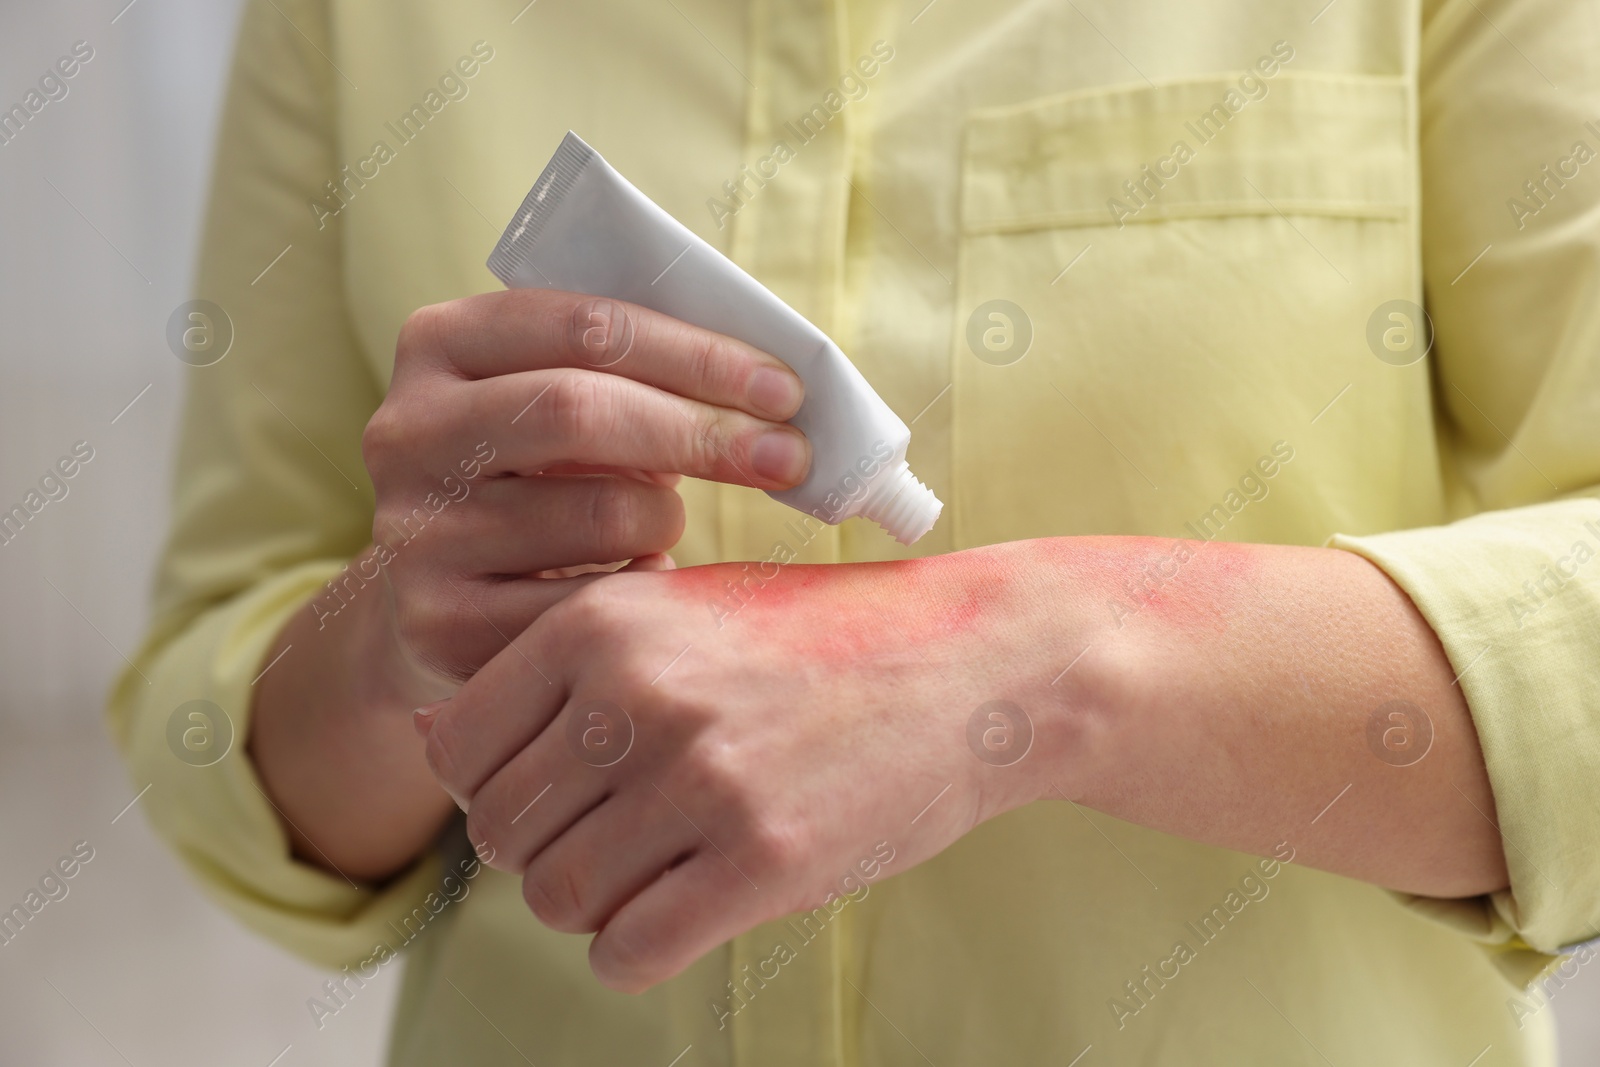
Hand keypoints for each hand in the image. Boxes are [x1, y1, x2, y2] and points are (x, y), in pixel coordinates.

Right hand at [359, 289, 811, 684]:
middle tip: (788, 456)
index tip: (785, 389)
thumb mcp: (564, 400)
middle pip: (578, 411)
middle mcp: (406, 430)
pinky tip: (640, 582)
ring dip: (668, 520)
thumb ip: (638, 372)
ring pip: (597, 514)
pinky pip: (586, 607)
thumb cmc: (540, 476)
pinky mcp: (438, 622)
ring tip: (667, 524)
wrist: (442, 594)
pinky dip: (639, 590)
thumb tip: (776, 392)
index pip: (585, 326)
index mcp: (440, 343)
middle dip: (702, 432)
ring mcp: (414, 530)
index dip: (697, 354)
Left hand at [418, 548, 1066, 991]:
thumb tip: (429, 736)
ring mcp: (700, 779)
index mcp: (604, 621)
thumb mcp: (682, 612)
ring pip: (559, 897)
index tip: (561, 789)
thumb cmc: (821, 639)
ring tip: (659, 868)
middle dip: (547, 848)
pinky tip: (690, 907)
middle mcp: (638, 694)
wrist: (973, 661)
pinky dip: (640, 947)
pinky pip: (628, 950)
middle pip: (504, 829)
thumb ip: (558, 667)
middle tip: (622, 834)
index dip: (495, 784)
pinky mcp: (763, 860)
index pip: (458, 746)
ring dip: (595, 902)